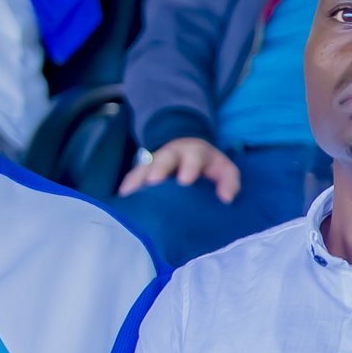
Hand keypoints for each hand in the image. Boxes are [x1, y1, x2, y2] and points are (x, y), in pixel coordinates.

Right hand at [118, 137, 240, 201]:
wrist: (191, 152)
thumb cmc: (210, 167)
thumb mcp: (226, 170)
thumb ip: (229, 182)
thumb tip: (226, 199)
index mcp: (195, 153)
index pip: (193, 158)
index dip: (189, 168)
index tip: (185, 181)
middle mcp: (172, 155)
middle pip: (163, 159)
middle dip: (158, 169)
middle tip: (154, 182)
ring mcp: (155, 163)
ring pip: (144, 168)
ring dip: (138, 180)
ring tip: (131, 195)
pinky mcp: (143, 172)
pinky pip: (133, 178)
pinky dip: (128, 187)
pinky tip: (122, 200)